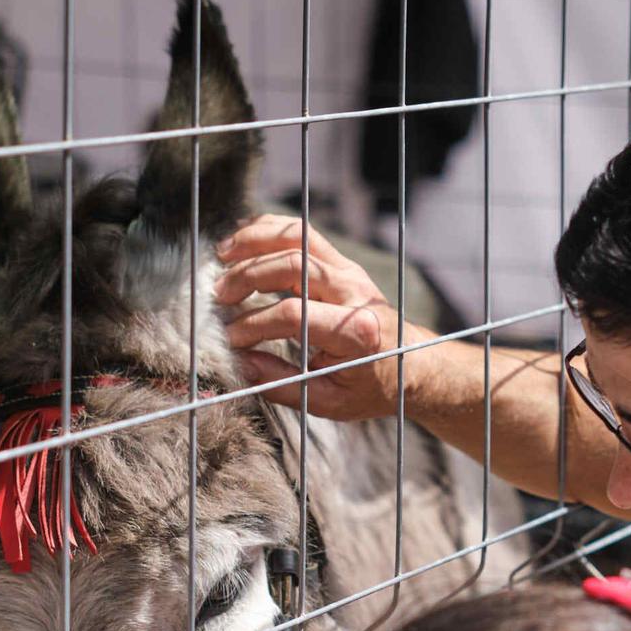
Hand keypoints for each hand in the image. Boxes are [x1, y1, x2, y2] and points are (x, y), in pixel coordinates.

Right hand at [215, 214, 441, 420]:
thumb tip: (239, 363)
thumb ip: (282, 384)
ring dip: (255, 240)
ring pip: (297, 236)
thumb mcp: (329, 400)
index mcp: (355, 332)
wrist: (411, 363)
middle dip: (247, 277)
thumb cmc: (369, 387)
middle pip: (291, 265)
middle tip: (219, 297)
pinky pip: (304, 234)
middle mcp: (354, 293)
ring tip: (222, 255)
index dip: (253, 324)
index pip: (292, 315)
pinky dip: (270, 230)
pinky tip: (242, 240)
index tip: (229, 339)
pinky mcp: (342, 263)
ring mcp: (349, 271)